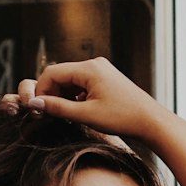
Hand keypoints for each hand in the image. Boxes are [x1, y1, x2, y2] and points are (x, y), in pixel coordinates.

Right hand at [1, 58, 168, 142]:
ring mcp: (101, 71)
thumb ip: (58, 108)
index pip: (52, 72)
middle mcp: (95, 64)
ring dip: (63, 97)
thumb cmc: (123, 118)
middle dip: (51, 94)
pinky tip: (77, 112)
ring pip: (71, 81)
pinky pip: (82, 85)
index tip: (37, 109)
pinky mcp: (106, 79)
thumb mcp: (86, 115)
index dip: (41, 91)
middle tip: (48, 115)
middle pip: (61, 75)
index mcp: (89, 68)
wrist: (151, 121)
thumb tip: (34, 104)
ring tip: (63, 116)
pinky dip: (75, 97)